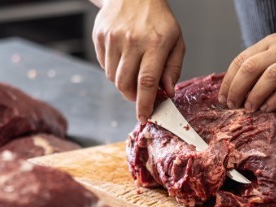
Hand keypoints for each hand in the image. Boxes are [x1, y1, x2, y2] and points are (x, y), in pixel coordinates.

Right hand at [92, 0, 184, 123]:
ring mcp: (113, 38)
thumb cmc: (158, 20)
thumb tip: (167, 92)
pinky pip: (103, 65)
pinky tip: (123, 56)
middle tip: (139, 95)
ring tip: (133, 68)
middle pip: (125, 84)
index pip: (147, 81)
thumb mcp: (176, 41)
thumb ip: (173, 68)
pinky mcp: (100, 36)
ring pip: (112, 77)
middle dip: (132, 96)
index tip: (144, 117)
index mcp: (155, 43)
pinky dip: (113, 69)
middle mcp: (132, 41)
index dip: (144, 103)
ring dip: (123, 82)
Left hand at [218, 23, 275, 111]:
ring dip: (255, 95)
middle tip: (232, 105)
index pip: (242, 59)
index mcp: (273, 42)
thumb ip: (267, 59)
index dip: (229, 80)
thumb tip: (243, 82)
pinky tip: (269, 108)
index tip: (223, 97)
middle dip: (237, 89)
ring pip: (269, 76)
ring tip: (249, 109)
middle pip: (251, 67)